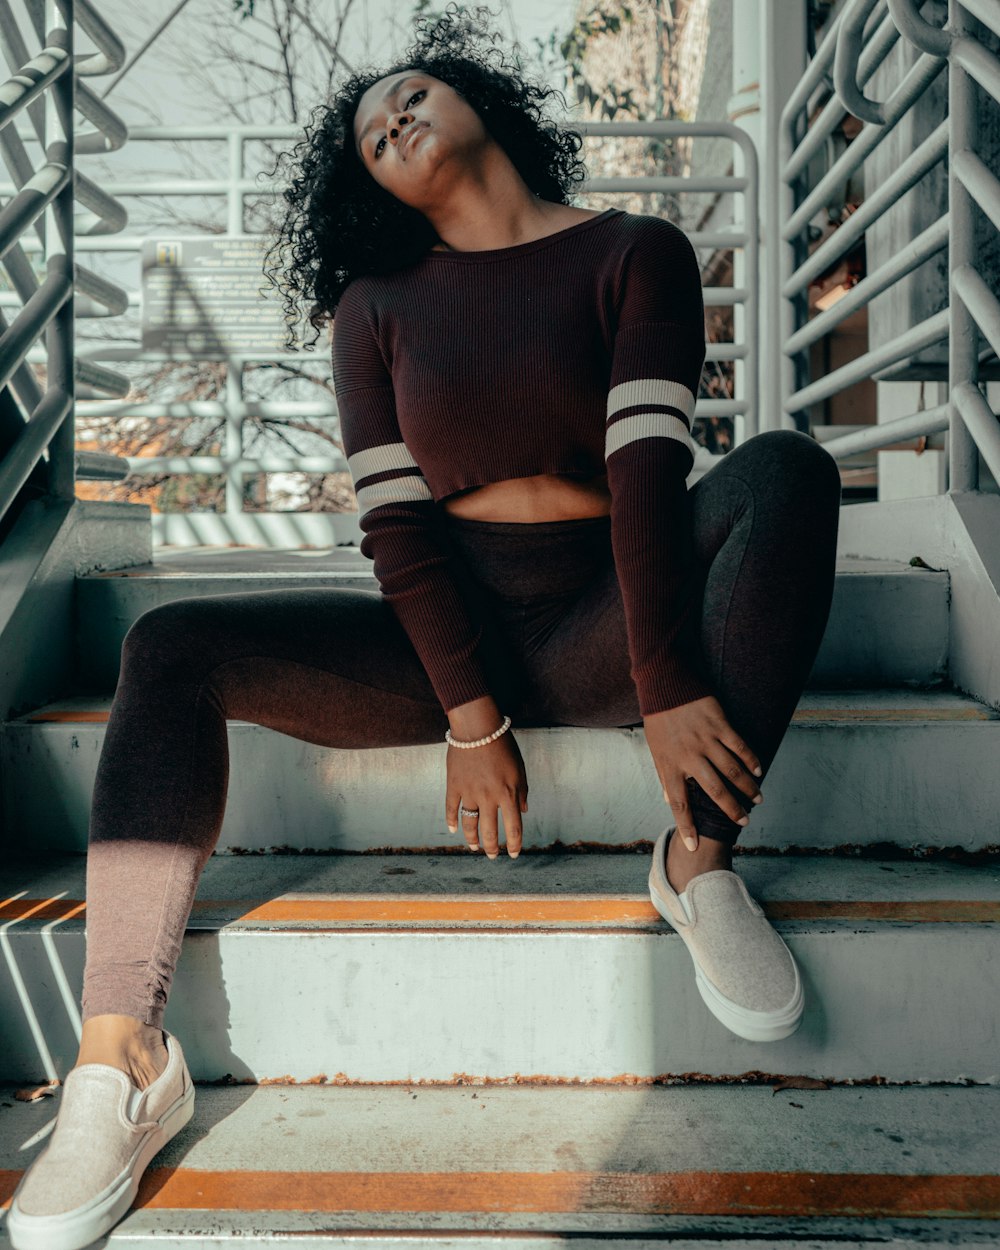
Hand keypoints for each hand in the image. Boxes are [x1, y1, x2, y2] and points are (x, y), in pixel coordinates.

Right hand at [445, 731, 527, 858]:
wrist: (477, 727)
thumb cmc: (502, 745)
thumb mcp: (520, 768)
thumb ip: (522, 792)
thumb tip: (523, 812)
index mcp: (508, 794)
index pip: (514, 828)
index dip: (515, 845)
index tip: (514, 854)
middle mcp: (488, 797)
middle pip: (490, 832)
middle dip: (492, 848)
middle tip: (493, 856)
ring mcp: (469, 792)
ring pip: (469, 825)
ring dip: (472, 839)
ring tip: (475, 847)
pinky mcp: (453, 785)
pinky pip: (450, 808)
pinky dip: (451, 821)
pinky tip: (454, 830)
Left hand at [643, 694, 762, 849]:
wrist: (664, 686)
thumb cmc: (659, 721)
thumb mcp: (655, 751)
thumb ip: (664, 776)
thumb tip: (670, 800)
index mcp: (669, 766)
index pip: (679, 804)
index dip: (686, 827)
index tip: (693, 847)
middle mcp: (689, 756)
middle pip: (714, 791)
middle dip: (731, 810)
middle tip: (744, 822)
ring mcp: (706, 740)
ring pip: (732, 771)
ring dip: (747, 787)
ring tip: (757, 799)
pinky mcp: (719, 725)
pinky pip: (739, 747)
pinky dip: (751, 760)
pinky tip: (758, 771)